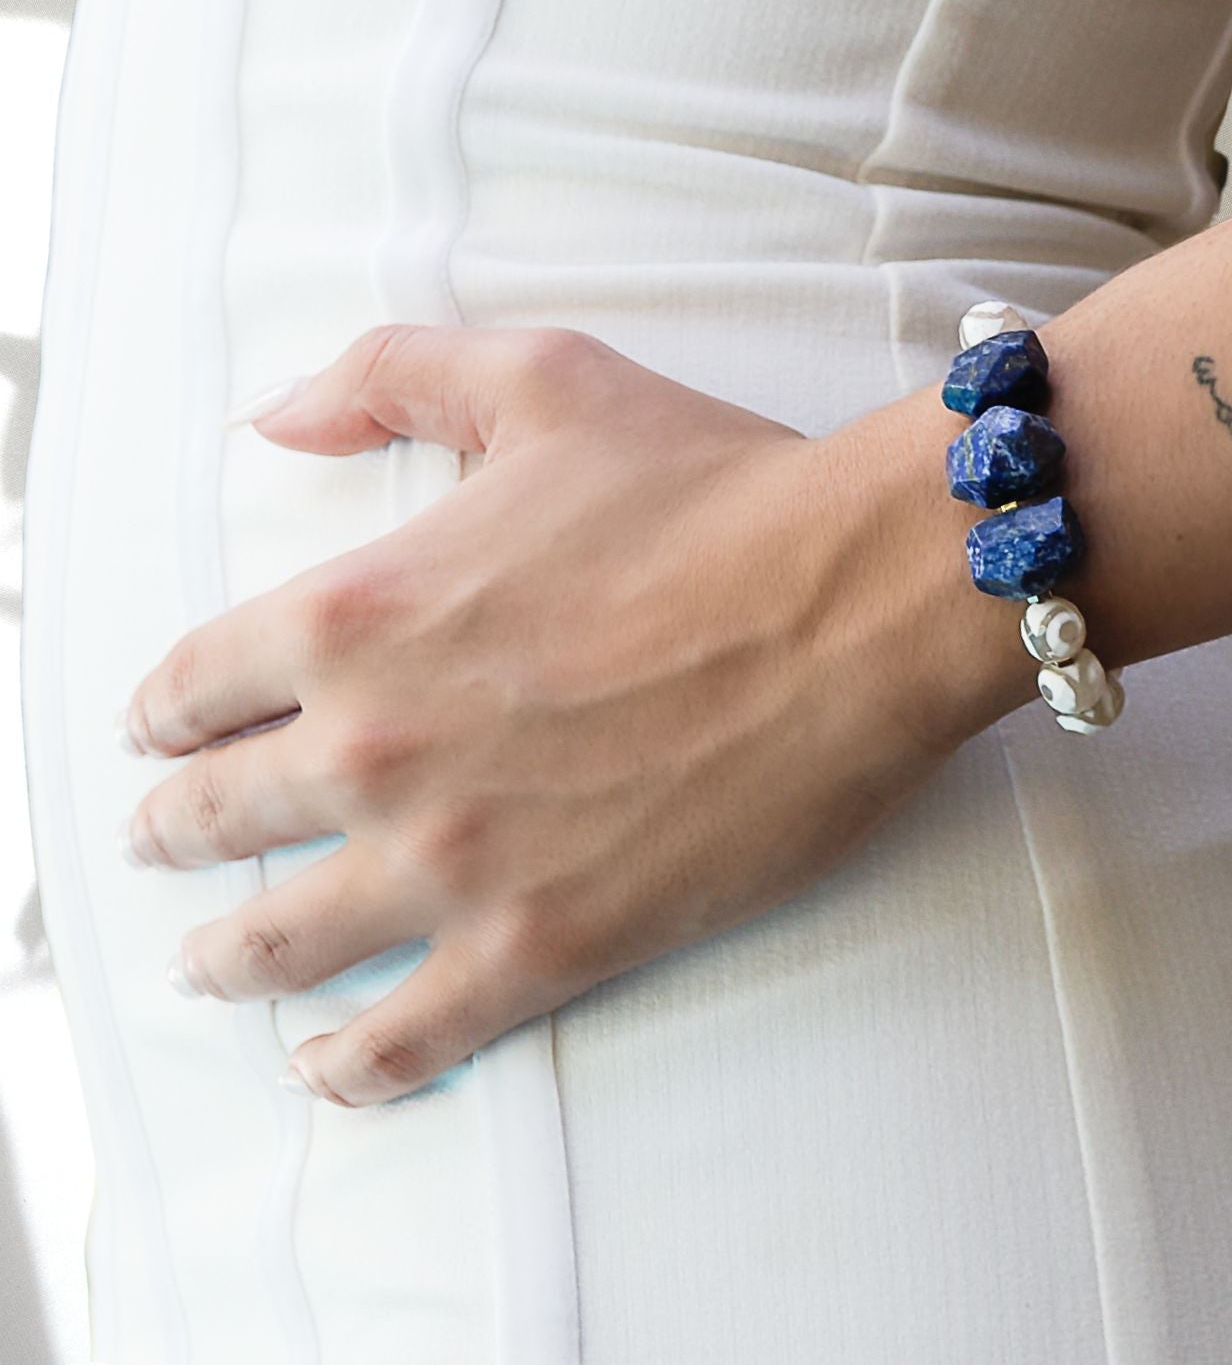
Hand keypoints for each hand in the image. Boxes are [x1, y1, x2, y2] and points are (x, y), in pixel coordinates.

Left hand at [120, 325, 1023, 1105]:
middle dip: (176, 831)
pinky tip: (327, 1066)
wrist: (856, 600)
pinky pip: (406, 1040)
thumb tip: (276, 414)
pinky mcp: (546, 945)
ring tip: (215, 967)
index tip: (167, 736)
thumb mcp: (540, 379)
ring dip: (229, 959)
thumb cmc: (713, 489)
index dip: (165, 715)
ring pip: (279, 944)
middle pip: (213, 819)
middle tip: (172, 844)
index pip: (191, 685)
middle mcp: (375, 749)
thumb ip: (389, 374)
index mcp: (357, 613)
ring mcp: (455, 862)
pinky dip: (351, 1065)